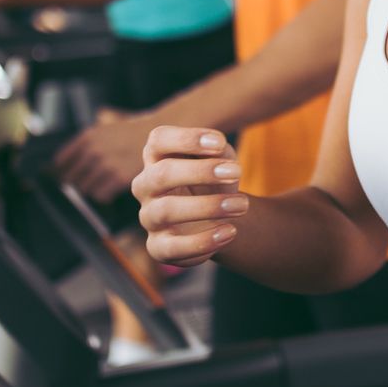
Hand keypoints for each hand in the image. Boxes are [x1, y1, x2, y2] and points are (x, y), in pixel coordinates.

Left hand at [56, 111, 161, 202]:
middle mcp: (93, 150)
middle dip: (77, 183)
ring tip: (101, 187)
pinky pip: (101, 196)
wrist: (164, 135)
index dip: (60, 172)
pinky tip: (112, 191)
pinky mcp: (119, 178)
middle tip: (86, 185)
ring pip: (85, 189)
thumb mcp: (109, 125)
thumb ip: (87, 140)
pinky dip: (105, 196)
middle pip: (71, 178)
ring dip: (92, 190)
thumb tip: (66, 157)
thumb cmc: (136, 132)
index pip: (60, 162)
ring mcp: (106, 165)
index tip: (63, 178)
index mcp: (87, 137)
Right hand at [130, 126, 246, 265]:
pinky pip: (173, 247)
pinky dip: (204, 240)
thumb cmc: (214, 181)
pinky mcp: (158, 247)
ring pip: (167, 210)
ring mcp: (148, 217)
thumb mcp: (221, 160)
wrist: (217, 219)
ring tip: (242, 205)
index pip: (159, 140)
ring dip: (209, 206)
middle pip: (162, 174)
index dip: (187, 139)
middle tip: (236, 172)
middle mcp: (145, 186)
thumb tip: (217, 148)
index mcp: (157, 157)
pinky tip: (230, 231)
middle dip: (201, 172)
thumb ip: (219, 151)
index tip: (219, 142)